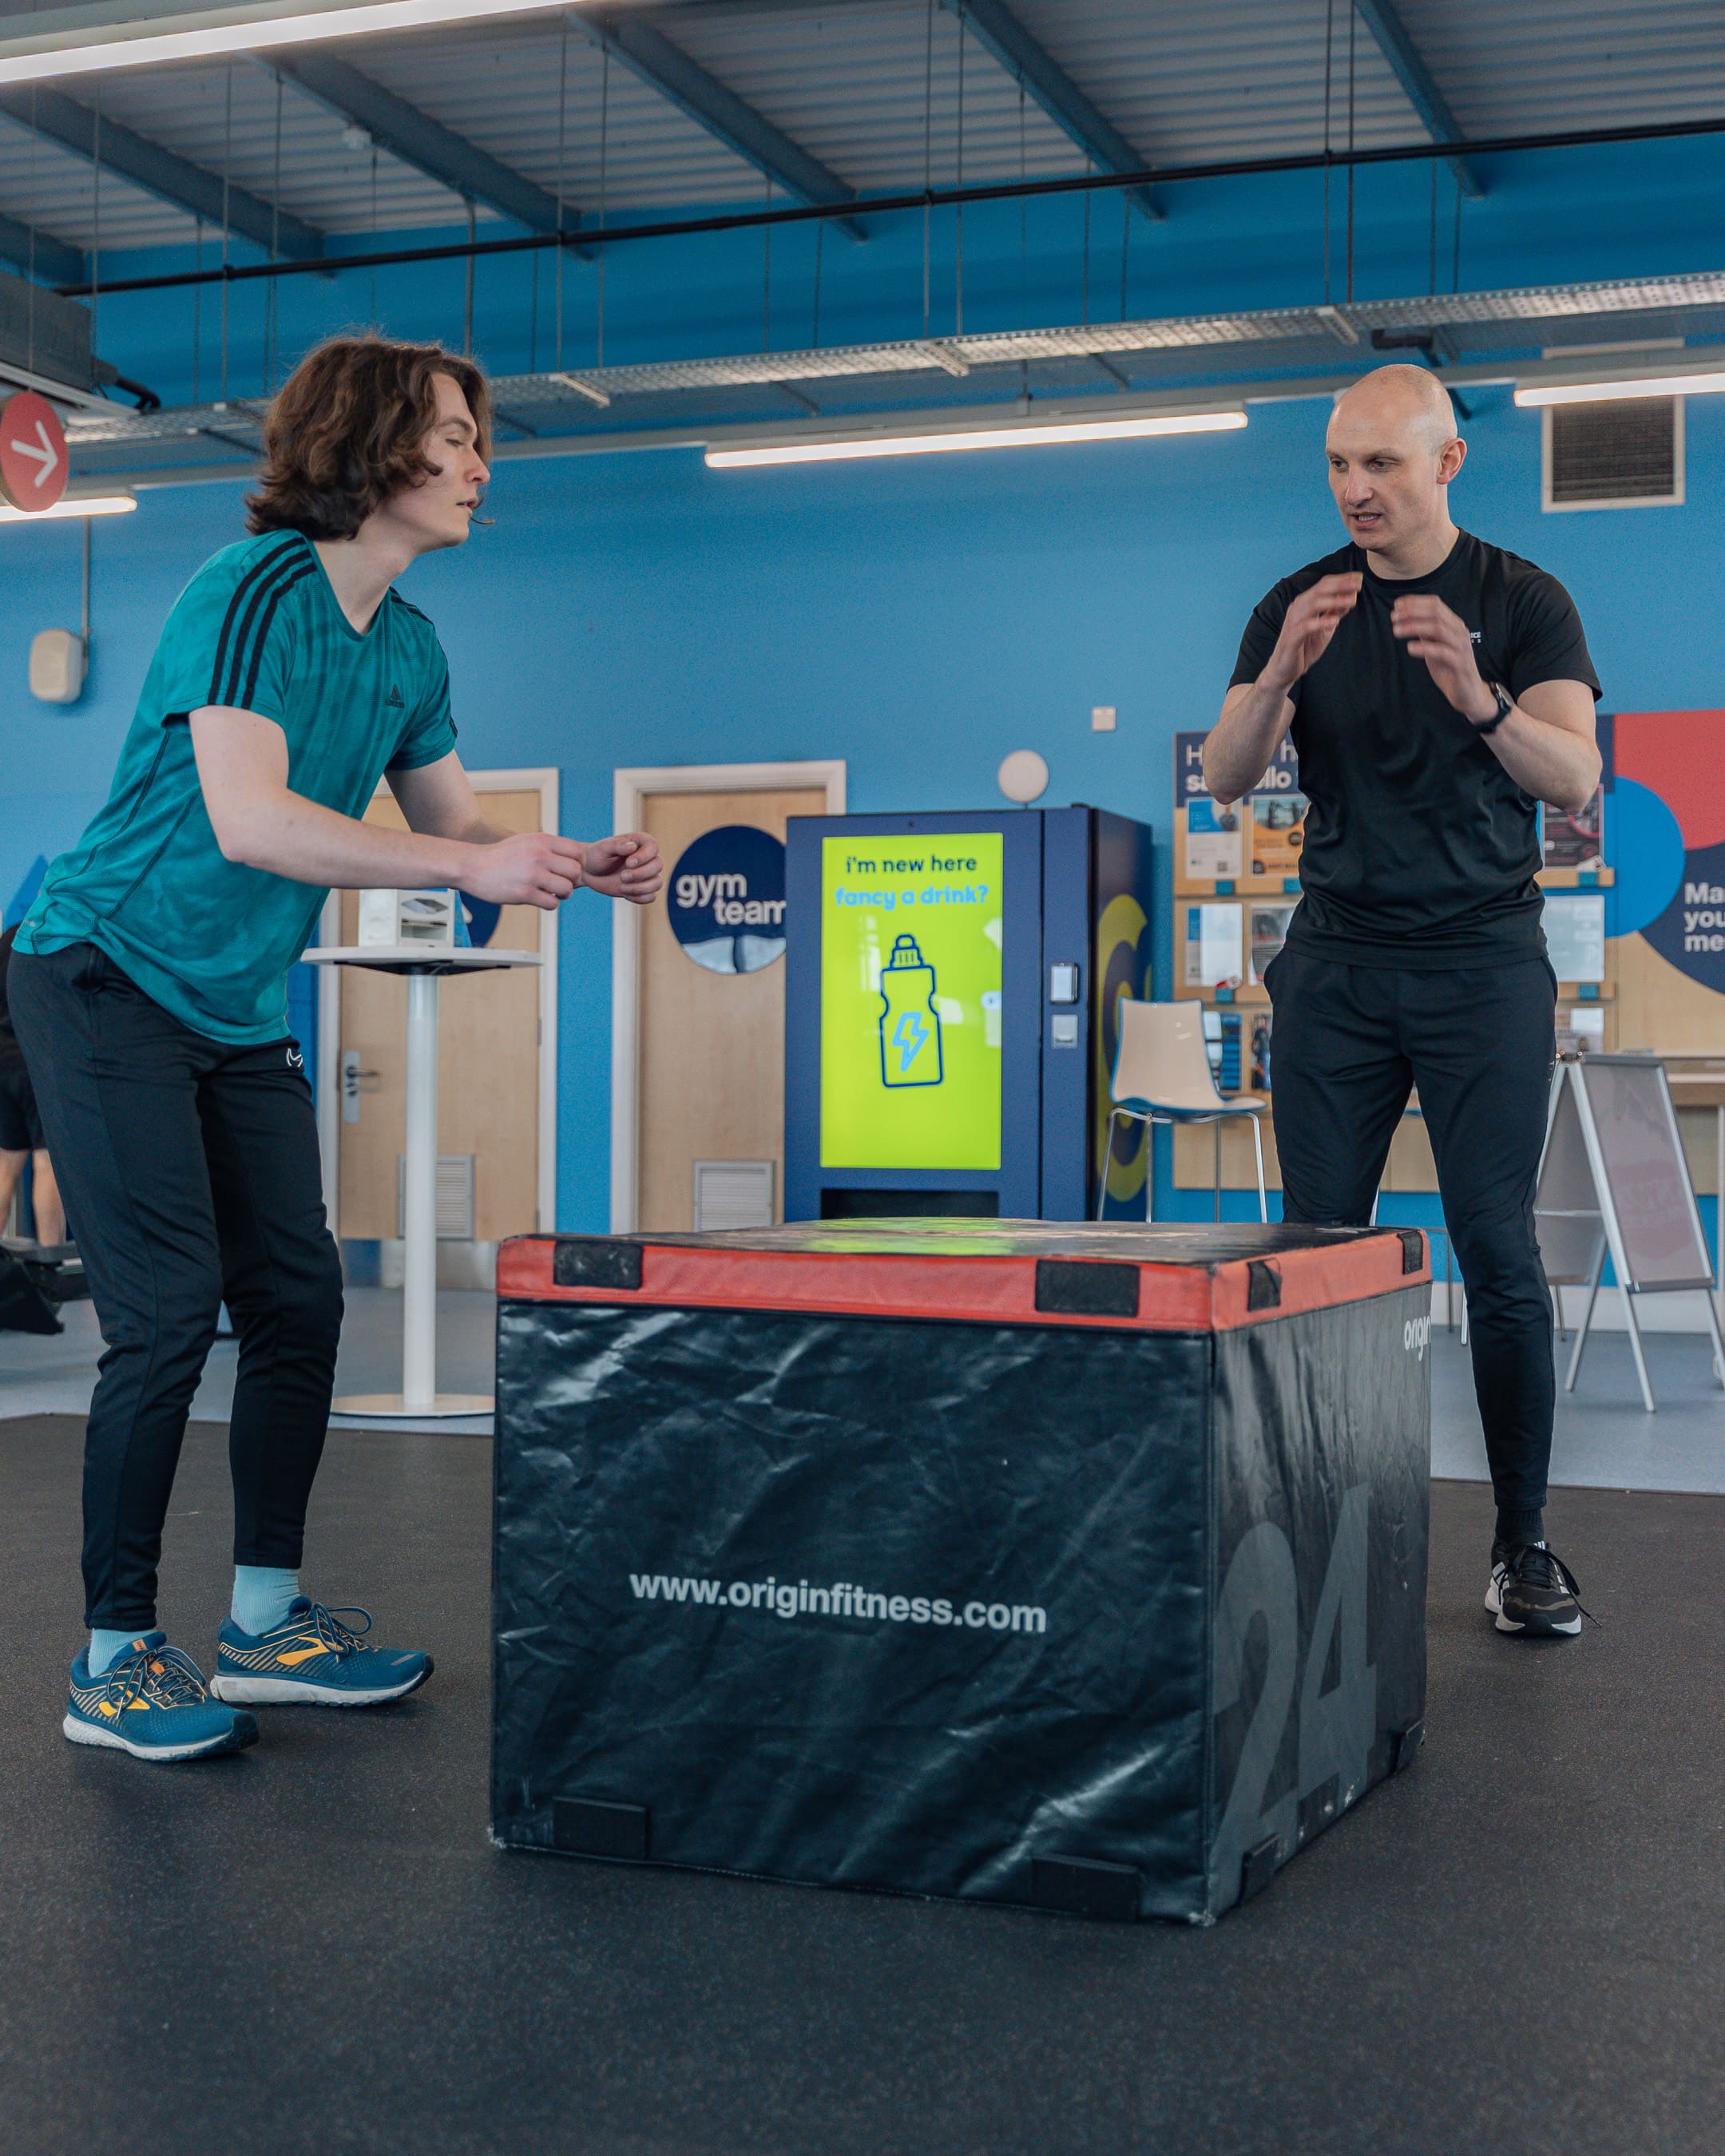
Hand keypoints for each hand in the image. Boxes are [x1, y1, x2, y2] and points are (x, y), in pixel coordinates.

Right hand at [463, 831, 586, 909]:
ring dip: (563, 894)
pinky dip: (550, 904)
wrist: (472, 866)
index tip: (568, 870)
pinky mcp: (524, 893)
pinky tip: (540, 899)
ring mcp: (532, 875)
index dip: (578, 863)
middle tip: (561, 883)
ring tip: (552, 892)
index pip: (577, 852)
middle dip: (572, 880)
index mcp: (542, 841)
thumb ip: (548, 846)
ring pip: (567, 889)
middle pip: (576, 871)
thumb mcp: (525, 841)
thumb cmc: (500, 855)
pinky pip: (552, 903)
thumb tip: (572, 855)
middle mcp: (539, 855)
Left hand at [582, 832, 663, 905]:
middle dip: (640, 874)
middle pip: (658, 865)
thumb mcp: (604, 847)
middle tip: (622, 877)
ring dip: (640, 888)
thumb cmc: (597, 855)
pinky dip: (639, 898)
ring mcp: (647, 874)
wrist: (589, 871)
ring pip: (657, 883)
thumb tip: (632, 846)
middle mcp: (647, 857)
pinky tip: (624, 893)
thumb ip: (618, 845)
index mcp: (640, 842)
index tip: (628, 863)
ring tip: (622, 887)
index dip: (644, 857)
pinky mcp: (643, 889)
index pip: (653, 847)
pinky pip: (651, 897)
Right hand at [1260, 573, 1361, 693]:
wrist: (1284, 669)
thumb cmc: (1304, 647)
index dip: (1342, 580)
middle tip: (1358, 584)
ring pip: (1312, 605)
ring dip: (1334, 601)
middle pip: (1319, 590)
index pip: (1324, 586)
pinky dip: (1320, 622)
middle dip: (1340, 585)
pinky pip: (1305, 627)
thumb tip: (1350, 597)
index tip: (1359, 578)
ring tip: (1352, 600)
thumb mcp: (1324, 627)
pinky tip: (1334, 621)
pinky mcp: (1291, 638)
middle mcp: (1298, 609)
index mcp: (1305, 604)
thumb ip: (1334, 613)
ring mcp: (1293, 622)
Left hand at [1390, 595, 1497, 721]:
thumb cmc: (1449, 667)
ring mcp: (1461, 646)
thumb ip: (1425, 631)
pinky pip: (1442, 651)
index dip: (1416, 602)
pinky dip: (1425, 648)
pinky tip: (1410, 648)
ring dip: (1414, 626)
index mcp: (1454, 624)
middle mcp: (1459, 631)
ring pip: (1438, 628)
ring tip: (1396, 630)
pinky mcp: (1460, 663)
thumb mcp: (1434, 645)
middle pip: (1436, 612)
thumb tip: (1406, 616)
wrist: (1468, 692)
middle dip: (1413, 611)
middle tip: (1393, 616)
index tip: (1397, 605)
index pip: (1436, 604)